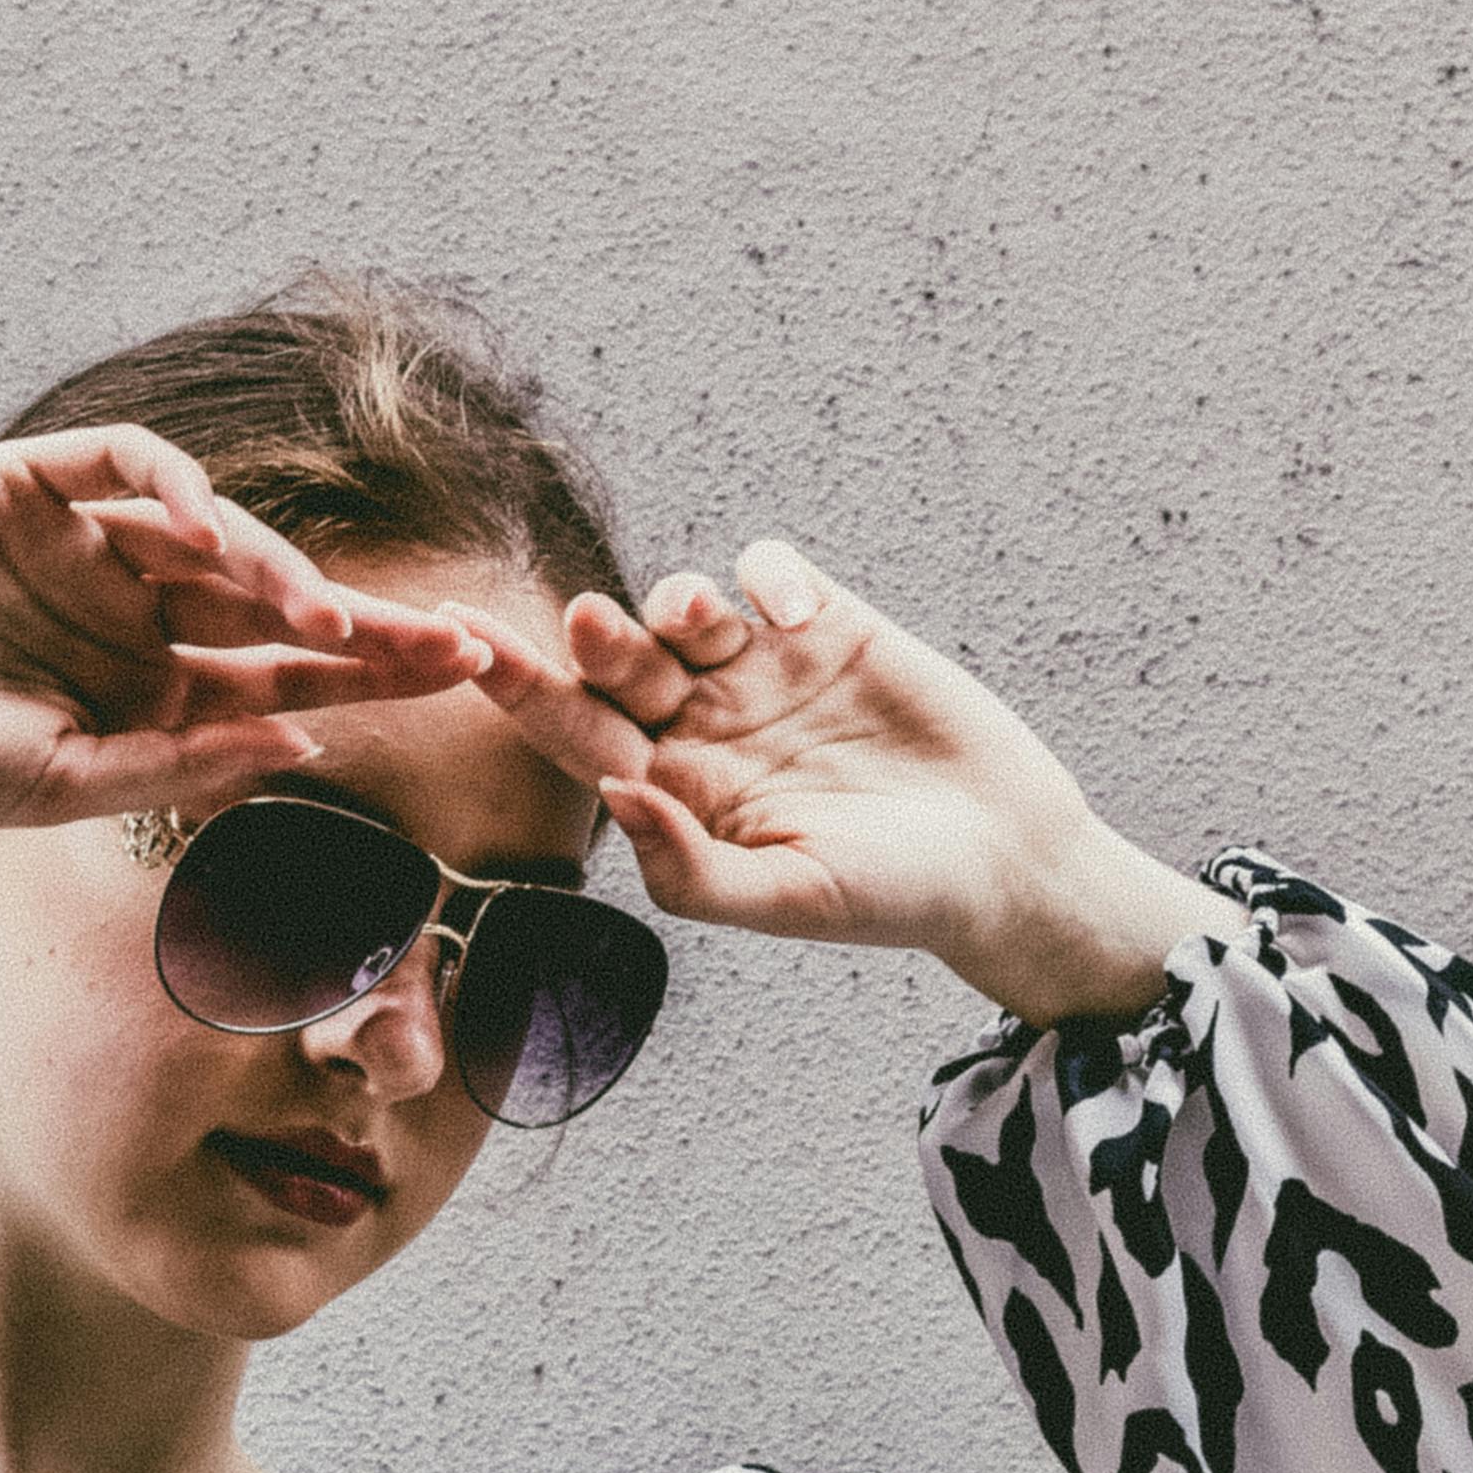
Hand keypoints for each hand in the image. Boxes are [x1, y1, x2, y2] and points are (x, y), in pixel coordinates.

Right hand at [0, 428, 493, 835]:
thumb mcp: (63, 786)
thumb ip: (183, 764)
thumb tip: (309, 743)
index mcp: (143, 692)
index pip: (282, 676)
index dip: (370, 676)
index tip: (463, 682)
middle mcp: (127, 613)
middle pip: (273, 604)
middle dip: (366, 622)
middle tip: (461, 641)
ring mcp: (83, 544)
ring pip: (216, 539)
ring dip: (282, 571)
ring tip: (335, 617)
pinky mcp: (31, 484)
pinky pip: (131, 468)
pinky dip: (186, 491)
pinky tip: (223, 536)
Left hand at [509, 540, 1239, 1023]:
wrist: (1001, 860)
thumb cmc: (887, 899)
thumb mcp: (784, 898)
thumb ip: (689, 867)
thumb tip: (613, 796)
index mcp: (672, 792)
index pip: (577, 733)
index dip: (525, 690)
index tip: (471, 654)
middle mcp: (704, 725)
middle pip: (619, 663)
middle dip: (596, 640)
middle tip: (587, 624)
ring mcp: (763, 671)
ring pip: (686, 609)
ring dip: (675, 604)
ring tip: (695, 623)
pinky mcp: (829, 626)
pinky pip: (772, 573)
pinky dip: (772, 578)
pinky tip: (801, 617)